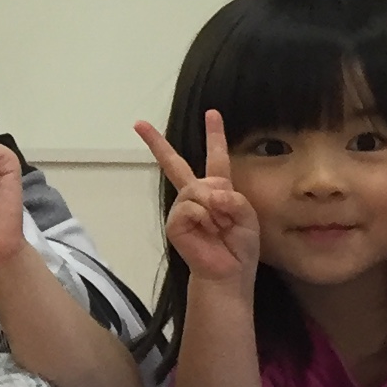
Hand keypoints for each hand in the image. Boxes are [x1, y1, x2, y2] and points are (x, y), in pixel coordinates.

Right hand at [136, 109, 260, 299]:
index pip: (216, 157)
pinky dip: (205, 218)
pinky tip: (208, 231)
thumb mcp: (247, 216)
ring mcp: (182, 207)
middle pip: (175, 163)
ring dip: (215, 209)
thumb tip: (209, 196)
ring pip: (196, 189)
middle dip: (156, 143)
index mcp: (217, 190)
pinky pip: (191, 207)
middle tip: (139, 124)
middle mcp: (196, 194)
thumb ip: (233, 198)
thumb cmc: (239, 247)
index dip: (214, 135)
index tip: (211, 113)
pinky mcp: (175, 222)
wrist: (227, 273)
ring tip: (220, 227)